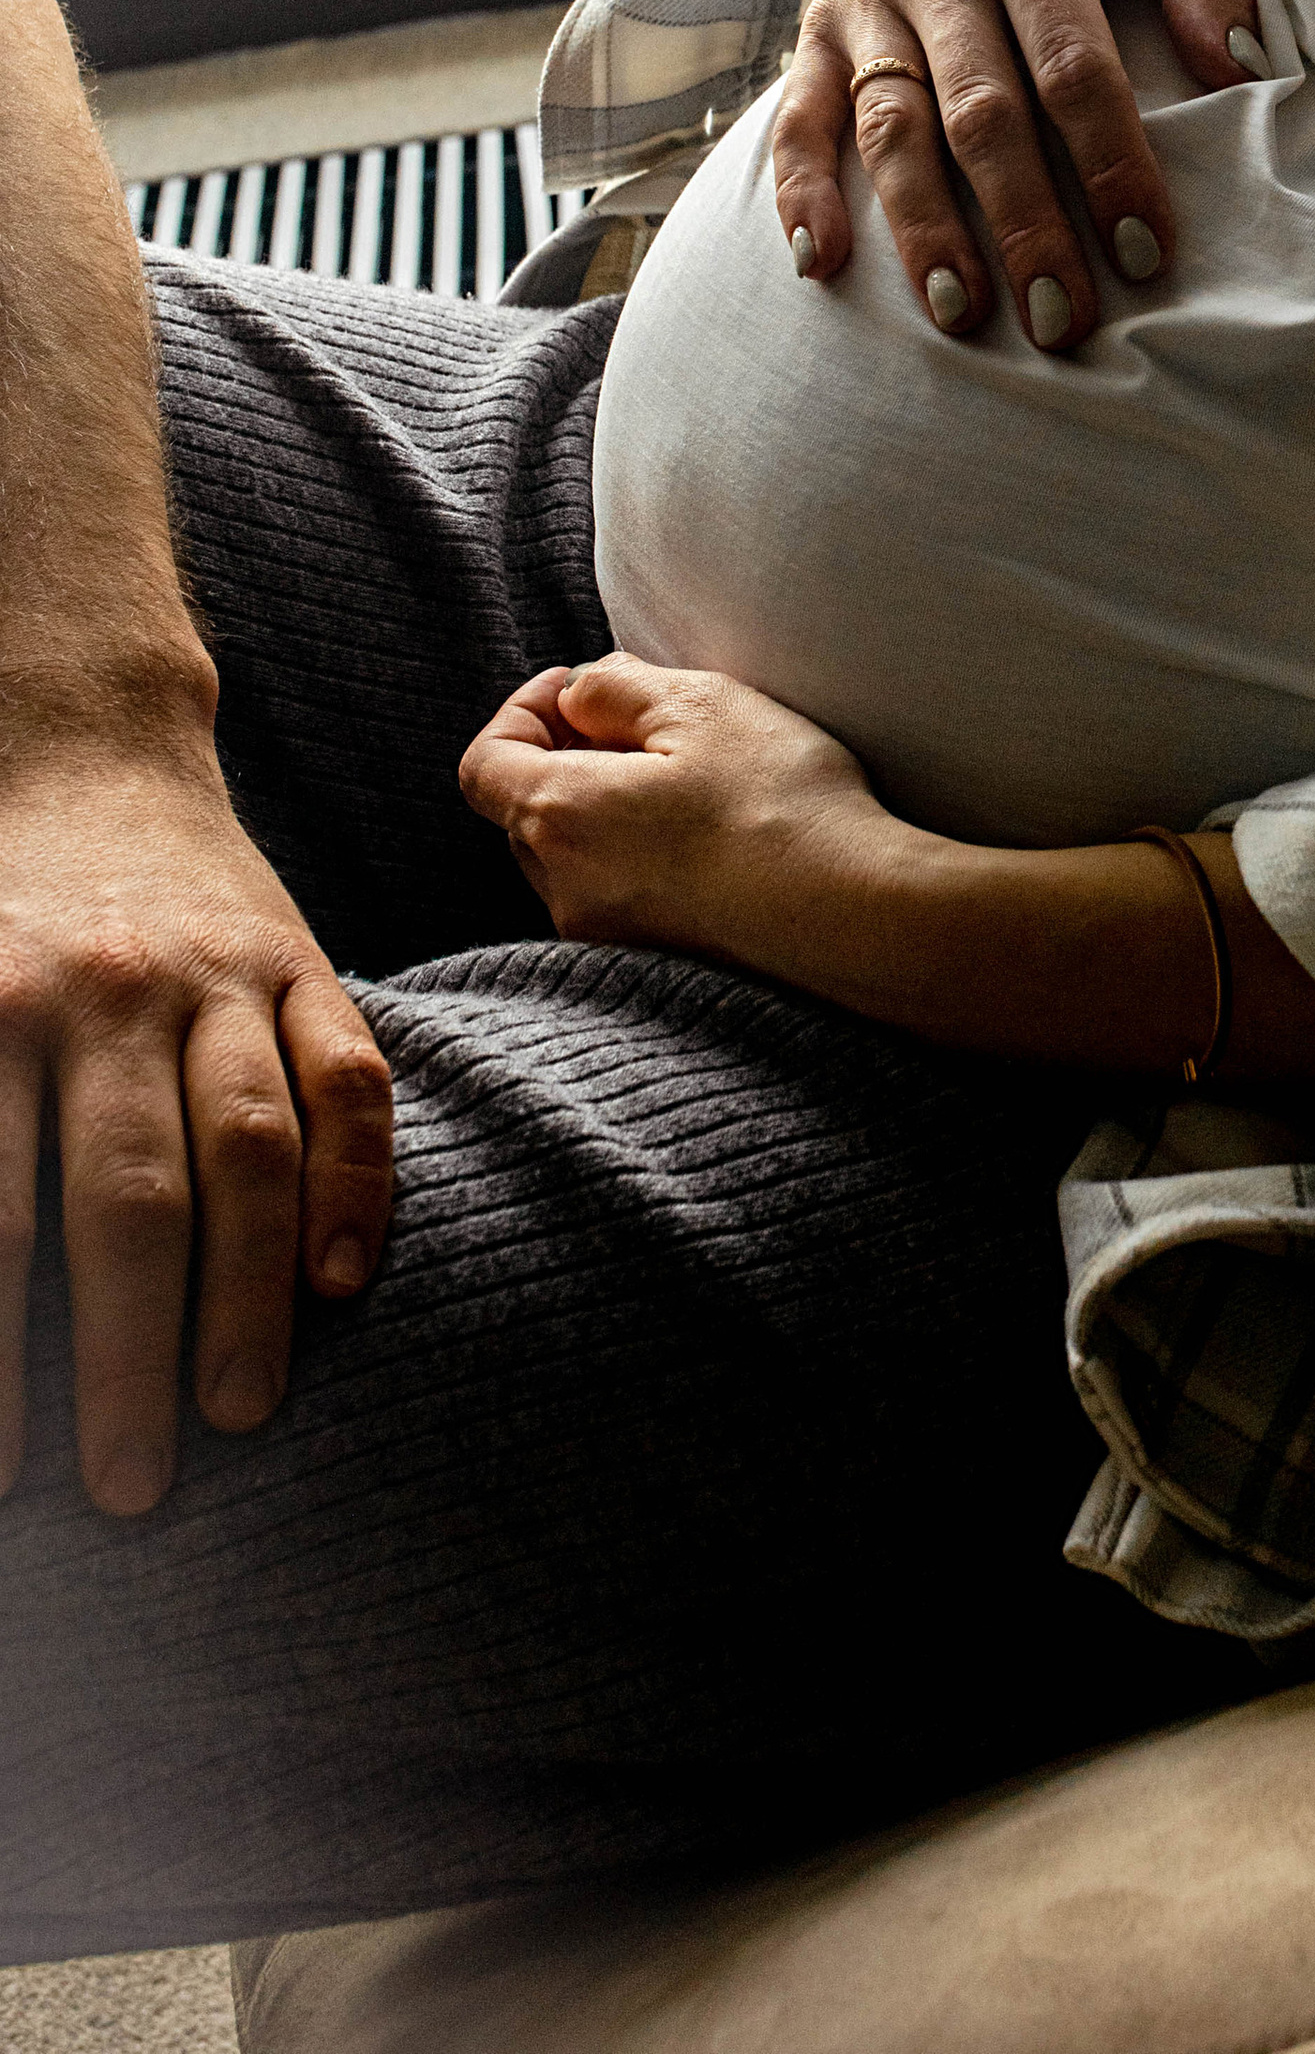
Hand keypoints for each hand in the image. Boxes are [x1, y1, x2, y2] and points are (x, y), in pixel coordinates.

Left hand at [0, 713, 395, 1518]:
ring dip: (247, 1298)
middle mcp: (103, 992)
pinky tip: (345, 1283)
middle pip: (127, 1203)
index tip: (3, 1481)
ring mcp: (216, 972)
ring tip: (236, 1414)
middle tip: (127, 1490)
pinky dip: (355, 1180)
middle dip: (126, 1362)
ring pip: (248, 1150)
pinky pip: (347, 1077)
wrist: (69, 749)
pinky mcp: (301, 957)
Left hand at [459, 657, 918, 990]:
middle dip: (563, 756)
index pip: (483, 763)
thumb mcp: (699, 706)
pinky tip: (709, 838)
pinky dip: (640, 857)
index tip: (581, 687)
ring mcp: (606, 938)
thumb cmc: (778, 803)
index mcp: (559, 815)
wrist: (854, 919)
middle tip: (638, 721)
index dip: (520, 711)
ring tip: (683, 778)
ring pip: (572, 858)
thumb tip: (577, 696)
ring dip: (605, 809)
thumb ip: (615, 687)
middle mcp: (565, 889)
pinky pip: (617, 897)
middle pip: (523, 812)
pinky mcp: (652, 968)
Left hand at [463, 658, 1314, 1104]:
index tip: (630, 694)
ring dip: (694, 835)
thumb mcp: (736, 713)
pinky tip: (827, 874)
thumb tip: (580, 681)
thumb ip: (641, 692)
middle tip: (715, 745)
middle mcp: (611, 904)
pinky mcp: (765, 998)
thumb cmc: (838, 818)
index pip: (497, 755)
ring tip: (787, 805)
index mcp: (591, 828)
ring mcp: (681, 965)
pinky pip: (723, 929)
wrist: (937, 952)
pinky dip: (752, 896)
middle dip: (618, 774)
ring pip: (647, 878)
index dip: (549, 710)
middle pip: (558, 818)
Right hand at [768, 0, 1262, 353]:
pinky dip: (798, 189)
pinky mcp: (819, 24)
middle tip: (1063, 320)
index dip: (1109, 164)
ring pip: (891, 127)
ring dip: (922, 227)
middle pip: (981, 115)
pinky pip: (799, 113)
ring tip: (962, 315)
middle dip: (1023, 225)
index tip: (1148, 253)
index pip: (1073, 69)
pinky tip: (818, 262)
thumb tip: (1241, 69)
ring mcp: (869, 0)